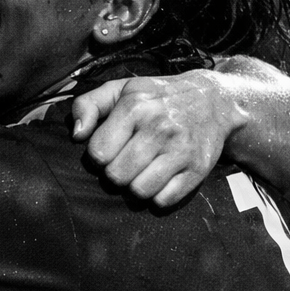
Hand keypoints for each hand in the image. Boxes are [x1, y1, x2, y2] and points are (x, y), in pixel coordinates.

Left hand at [71, 71, 246, 207]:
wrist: (213, 101)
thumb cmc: (157, 97)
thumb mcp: (120, 89)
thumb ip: (88, 105)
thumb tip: (76, 135)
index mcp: (135, 106)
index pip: (98, 152)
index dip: (97, 156)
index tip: (107, 150)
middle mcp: (159, 128)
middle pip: (116, 176)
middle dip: (114, 173)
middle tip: (124, 162)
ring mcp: (181, 150)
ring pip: (139, 191)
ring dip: (134, 187)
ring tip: (139, 172)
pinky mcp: (198, 170)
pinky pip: (165, 200)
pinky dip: (157, 196)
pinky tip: (158, 179)